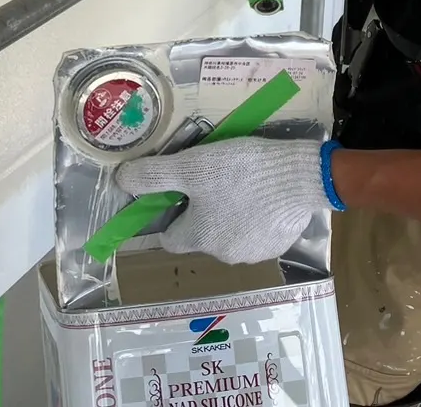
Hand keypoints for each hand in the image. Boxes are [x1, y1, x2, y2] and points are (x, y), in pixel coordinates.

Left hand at [116, 138, 329, 264]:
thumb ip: (155, 175)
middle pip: (201, 235)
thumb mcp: (191, 166)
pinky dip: (256, 218)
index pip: (171, 237)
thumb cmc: (239, 172)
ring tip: (241, 184)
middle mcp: (223, 254)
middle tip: (213, 180)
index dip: (170, 215)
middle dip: (203, 212)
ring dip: (230, 215)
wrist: (299, 178)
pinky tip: (263, 195)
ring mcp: (253, 254)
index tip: (179, 194)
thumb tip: (121, 181)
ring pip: (230, 234)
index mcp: (198, 237)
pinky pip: (257, 233)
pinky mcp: (278, 245)